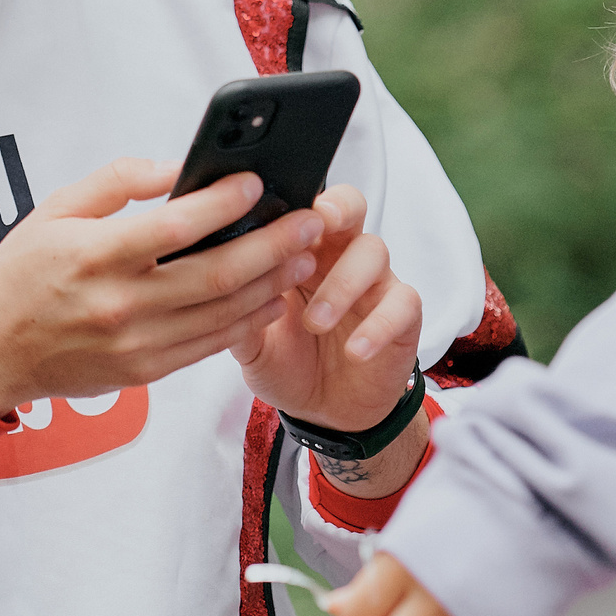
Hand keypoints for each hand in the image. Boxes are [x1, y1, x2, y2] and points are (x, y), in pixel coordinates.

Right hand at [0, 157, 325, 411]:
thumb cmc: (23, 273)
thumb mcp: (56, 210)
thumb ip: (117, 181)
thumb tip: (177, 166)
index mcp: (95, 256)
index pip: (175, 227)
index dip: (223, 203)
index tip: (257, 182)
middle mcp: (120, 303)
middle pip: (215, 274)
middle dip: (272, 244)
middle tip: (309, 220)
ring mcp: (136, 343)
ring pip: (222, 313)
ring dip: (272, 283)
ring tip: (303, 256)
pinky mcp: (145, 371)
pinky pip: (209, 346)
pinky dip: (247, 321)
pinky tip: (271, 298)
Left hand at [231, 184, 422, 434]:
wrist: (324, 412)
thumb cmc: (287, 363)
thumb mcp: (252, 345)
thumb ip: (238, 315)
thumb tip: (212, 287)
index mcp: (300, 252)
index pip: (301, 208)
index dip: (292, 203)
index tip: (273, 215)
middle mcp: (339, 257)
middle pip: (350, 206)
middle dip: (336, 207)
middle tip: (317, 223)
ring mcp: (374, 283)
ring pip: (373, 250)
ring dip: (343, 283)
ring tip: (315, 323)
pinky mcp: (402, 315)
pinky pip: (404, 303)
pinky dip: (379, 325)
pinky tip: (356, 350)